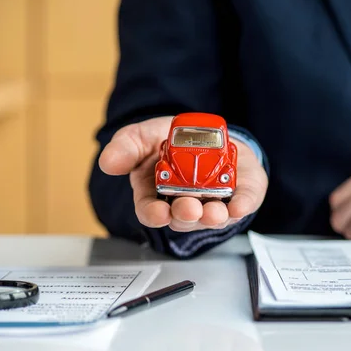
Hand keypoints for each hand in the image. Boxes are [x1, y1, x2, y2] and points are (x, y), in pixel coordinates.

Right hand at [98, 116, 267, 231]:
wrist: (208, 132)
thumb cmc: (172, 141)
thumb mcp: (143, 137)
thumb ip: (126, 147)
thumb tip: (108, 162)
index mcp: (157, 194)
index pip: (151, 212)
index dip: (154, 215)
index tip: (158, 213)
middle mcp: (185, 204)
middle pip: (183, 218)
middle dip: (186, 215)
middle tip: (190, 208)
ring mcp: (213, 203)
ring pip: (212, 217)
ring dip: (213, 217)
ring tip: (214, 212)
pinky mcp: (239, 195)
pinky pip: (242, 204)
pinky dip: (242, 206)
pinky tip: (240, 205)